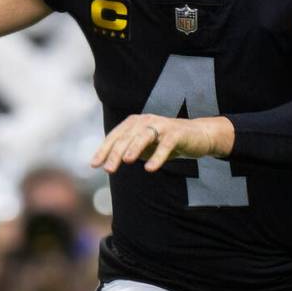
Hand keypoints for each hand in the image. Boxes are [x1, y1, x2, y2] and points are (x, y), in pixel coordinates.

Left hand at [90, 114, 233, 172]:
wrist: (196, 136)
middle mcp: (146, 121)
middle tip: (108, 169)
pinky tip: (150, 168)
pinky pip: (166, 145)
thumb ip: (127, 152)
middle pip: (127, 137)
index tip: (94, 165)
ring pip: (144, 136)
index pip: (115, 136)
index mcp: (134, 123)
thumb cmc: (165, 142)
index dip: (104, 150)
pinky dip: (158, 156)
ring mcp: (161, 125)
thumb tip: (106, 164)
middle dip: (115, 153)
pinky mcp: (177, 133)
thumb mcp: (144, 148)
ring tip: (126, 161)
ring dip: (134, 148)